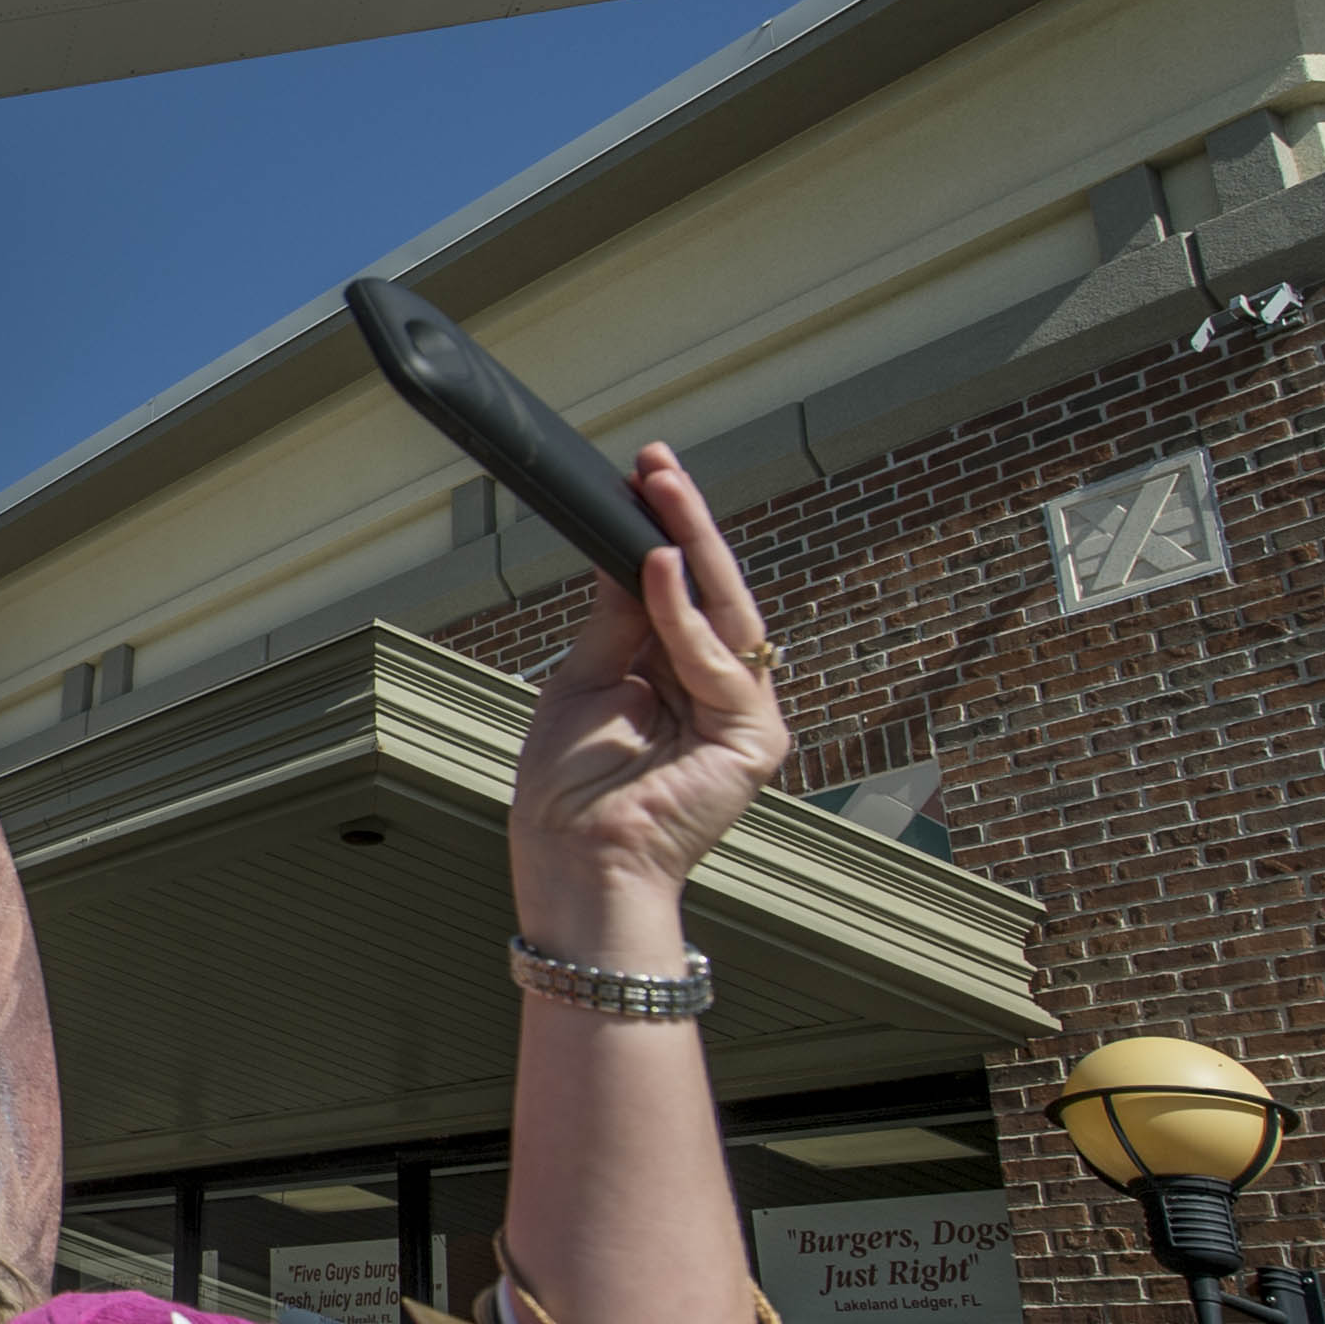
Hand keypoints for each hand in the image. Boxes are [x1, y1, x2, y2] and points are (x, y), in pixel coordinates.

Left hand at [505, 445, 788, 957]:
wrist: (573, 860)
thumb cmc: (569, 788)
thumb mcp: (584, 680)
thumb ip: (616, 619)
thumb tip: (625, 545)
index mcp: (678, 676)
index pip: (681, 590)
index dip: (663, 533)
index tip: (639, 476)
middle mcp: (719, 689)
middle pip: (710, 591)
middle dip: (684, 523)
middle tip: (657, 463)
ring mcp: (743, 713)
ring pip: (726, 612)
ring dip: (690, 546)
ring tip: (659, 489)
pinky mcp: (755, 739)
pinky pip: (719, 662)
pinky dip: (684, 616)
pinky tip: (658, 567)